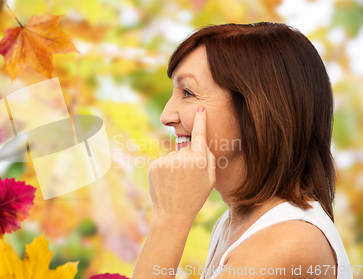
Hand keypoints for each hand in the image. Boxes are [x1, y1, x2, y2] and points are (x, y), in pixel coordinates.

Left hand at [148, 105, 215, 225]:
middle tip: (187, 179)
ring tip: (176, 184)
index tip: (200, 108)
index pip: (200, 134)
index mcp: (199, 159)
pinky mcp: (154, 165)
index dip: (200, 120)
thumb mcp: (210, 179)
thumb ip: (207, 158)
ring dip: (174, 167)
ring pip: (173, 157)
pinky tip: (166, 183)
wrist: (172, 214)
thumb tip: (201, 142)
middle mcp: (182, 157)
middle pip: (185, 150)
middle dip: (187, 160)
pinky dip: (164, 171)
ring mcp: (167, 160)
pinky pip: (162, 163)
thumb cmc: (194, 197)